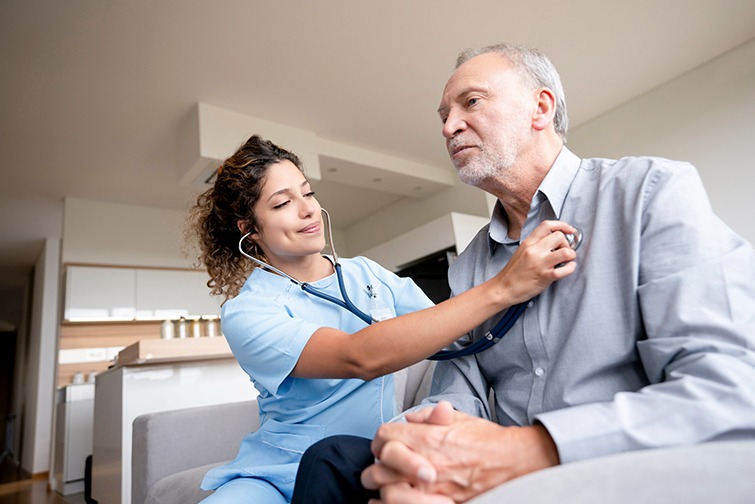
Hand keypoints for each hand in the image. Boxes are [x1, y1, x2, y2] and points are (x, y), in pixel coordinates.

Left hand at [362, 401, 558, 502]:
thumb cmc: (487, 441)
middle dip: (376, 466)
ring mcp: (431, 487)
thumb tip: (410, 419)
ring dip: (381, 489)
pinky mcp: (440, 502)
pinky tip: (388, 502)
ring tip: (381, 487)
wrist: (512, 462)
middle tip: (380, 467)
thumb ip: (429, 416)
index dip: (380, 439)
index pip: (384, 436)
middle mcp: (425, 463)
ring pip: (387, 491)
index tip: (383, 444)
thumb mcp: (458, 418)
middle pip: (379, 466)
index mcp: (426, 438)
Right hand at [496, 220, 577, 304]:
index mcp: (528, 243)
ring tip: (566, 260)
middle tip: (563, 250)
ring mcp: (540, 263)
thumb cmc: (513, 273)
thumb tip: (553, 241)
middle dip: (566, 243)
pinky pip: (565, 270)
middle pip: (559, 236)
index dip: (562, 225)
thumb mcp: (521, 251)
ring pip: (566, 252)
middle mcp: (534, 250)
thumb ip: (535, 244)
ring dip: (571, 255)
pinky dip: (571, 268)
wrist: (503, 288)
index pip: (547, 225)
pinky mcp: (545, 276)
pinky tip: (567, 269)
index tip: (569, 230)